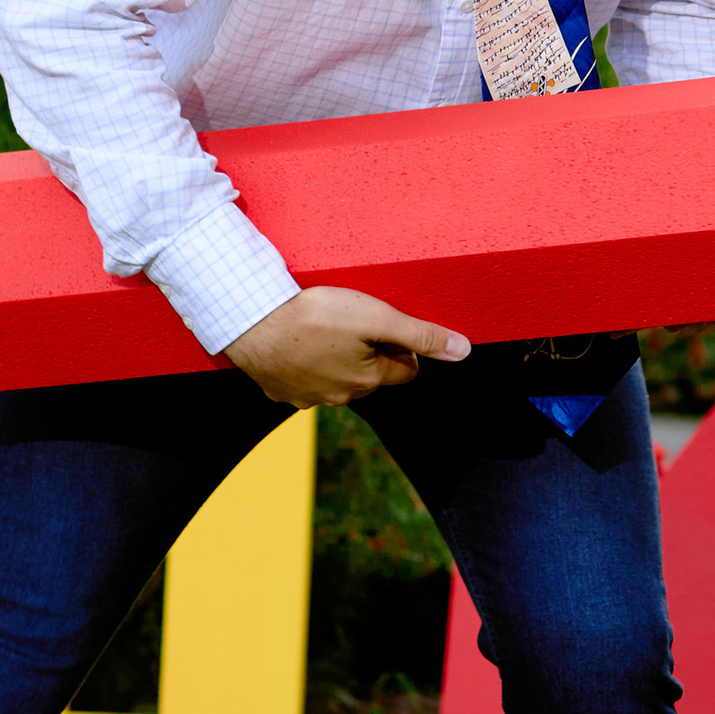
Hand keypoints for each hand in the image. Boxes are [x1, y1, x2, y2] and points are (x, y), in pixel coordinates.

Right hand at [226, 287, 471, 409]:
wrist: (251, 322)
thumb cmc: (315, 315)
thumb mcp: (376, 316)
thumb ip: (420, 334)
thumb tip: (462, 350)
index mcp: (368, 379)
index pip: (406, 369)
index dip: (400, 344)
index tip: (382, 324)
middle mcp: (341, 397)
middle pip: (371, 375)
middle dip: (369, 352)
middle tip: (351, 322)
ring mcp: (307, 398)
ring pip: (337, 379)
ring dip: (336, 359)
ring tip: (322, 329)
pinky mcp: (280, 392)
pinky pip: (303, 380)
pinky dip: (305, 364)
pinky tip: (296, 343)